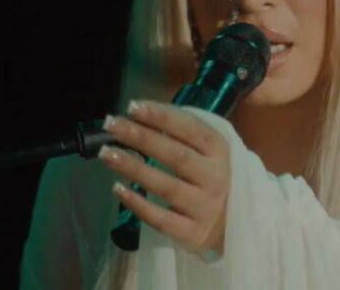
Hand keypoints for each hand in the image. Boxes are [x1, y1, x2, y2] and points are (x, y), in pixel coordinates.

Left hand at [99, 99, 229, 256]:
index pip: (191, 128)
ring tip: (107, 154)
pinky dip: (138, 204)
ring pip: (166, 186)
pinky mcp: (192, 232)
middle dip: (141, 137)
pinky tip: (118, 188)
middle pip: (176, 155)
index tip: (132, 106)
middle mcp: (216, 177)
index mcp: (220, 151)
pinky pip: (161, 219)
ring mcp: (204, 207)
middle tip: (111, 126)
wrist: (232, 222)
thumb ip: (181, 133)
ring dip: (133, 168)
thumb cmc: (211, 176)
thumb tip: (140, 114)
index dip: (161, 116)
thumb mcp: (208, 150)